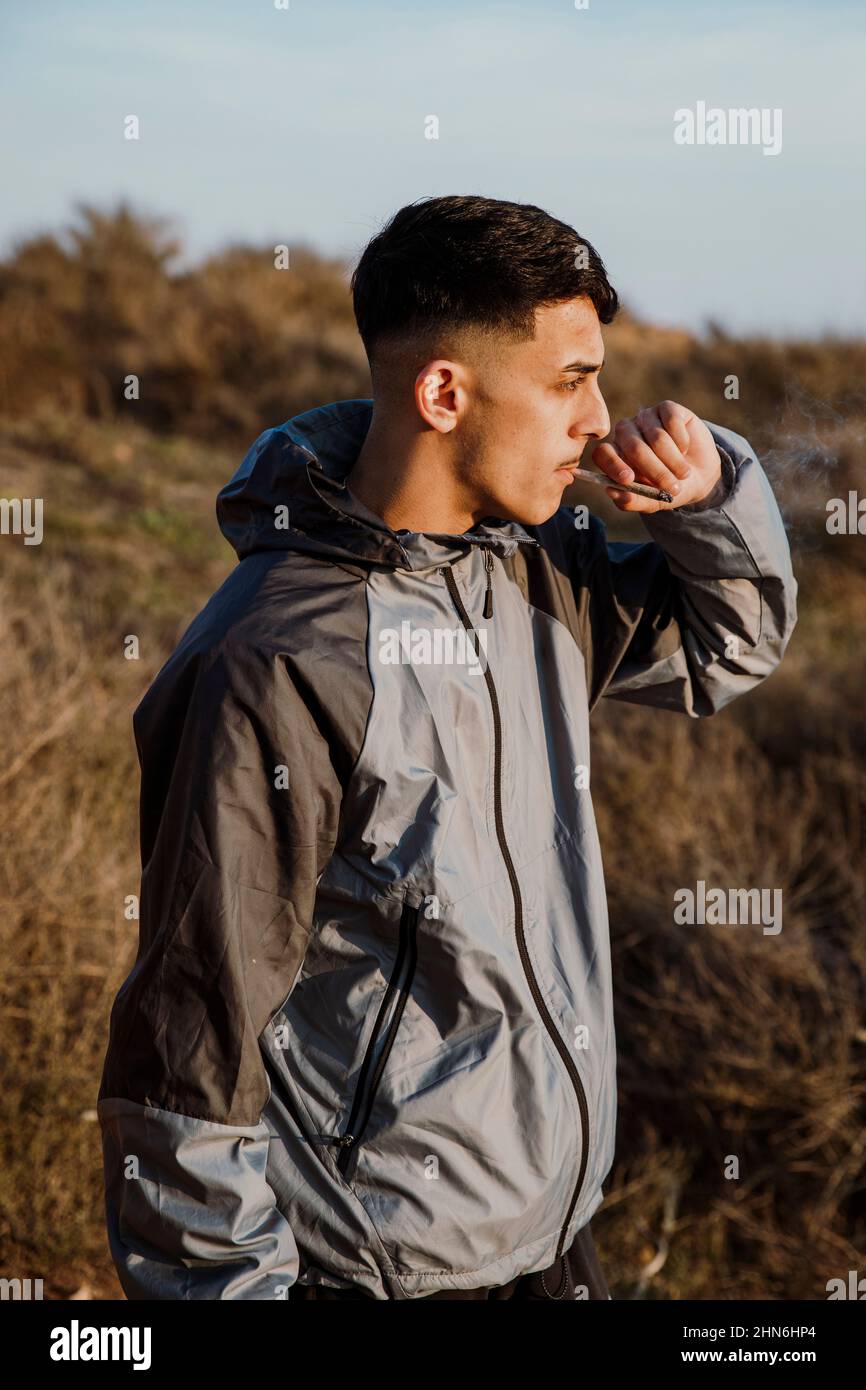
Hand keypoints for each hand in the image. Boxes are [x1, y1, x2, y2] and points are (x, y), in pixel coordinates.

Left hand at [592, 401, 721, 512]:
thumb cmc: (668, 488)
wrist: (700, 473)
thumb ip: (632, 500)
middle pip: (634, 448)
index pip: (602, 453)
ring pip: (657, 437)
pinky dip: (683, 442)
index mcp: (615, 455)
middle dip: (656, 471)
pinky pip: (673, 422)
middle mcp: (626, 433)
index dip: (613, 465)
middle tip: (672, 488)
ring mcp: (645, 418)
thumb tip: (611, 492)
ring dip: (674, 460)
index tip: (628, 479)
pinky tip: (684, 449)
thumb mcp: (652, 501)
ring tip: (683, 473)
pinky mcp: (666, 408)